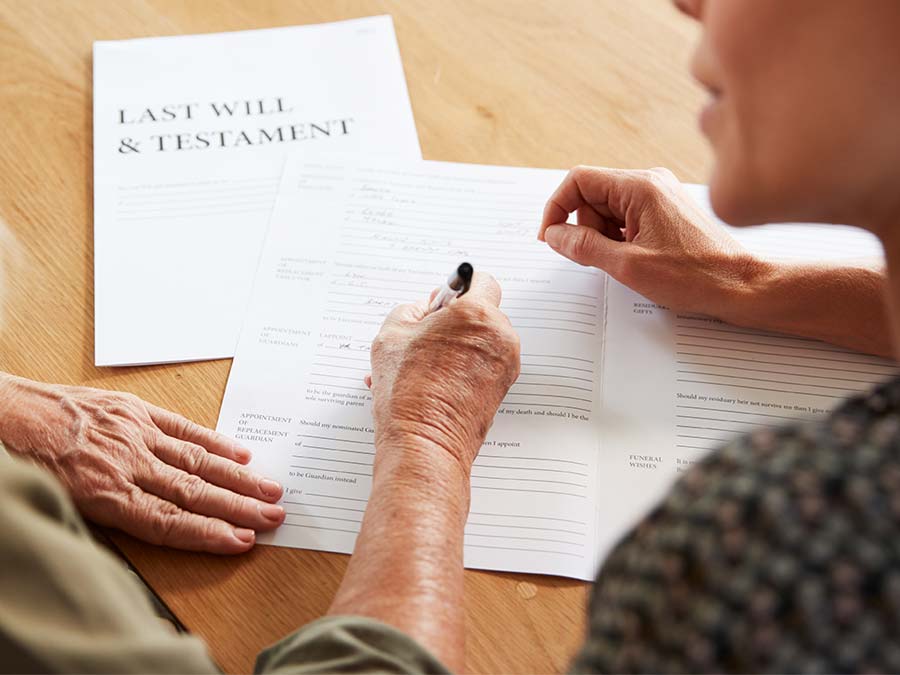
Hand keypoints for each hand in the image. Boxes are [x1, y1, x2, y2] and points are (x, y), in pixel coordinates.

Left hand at [0, 374, 283, 552]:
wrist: (1, 411)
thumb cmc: (22, 461)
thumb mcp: (56, 500)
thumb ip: (106, 514)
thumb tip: (155, 527)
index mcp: (103, 494)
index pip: (169, 521)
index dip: (210, 534)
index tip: (243, 542)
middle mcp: (126, 464)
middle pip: (194, 492)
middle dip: (238, 508)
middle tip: (275, 517)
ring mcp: (134, 434)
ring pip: (195, 461)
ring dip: (237, 478)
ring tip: (270, 490)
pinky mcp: (132, 411)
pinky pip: (180, 428)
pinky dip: (213, 441)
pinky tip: (240, 453)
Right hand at [367, 273, 520, 471]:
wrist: (424, 443)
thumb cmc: (408, 393)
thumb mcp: (391, 334)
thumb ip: (412, 309)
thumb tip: (427, 307)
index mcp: (476, 314)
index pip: (482, 280)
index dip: (460, 286)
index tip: (444, 299)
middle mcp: (499, 336)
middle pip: (482, 312)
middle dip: (456, 320)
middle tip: (426, 335)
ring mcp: (506, 364)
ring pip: (483, 340)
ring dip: (458, 345)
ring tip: (422, 364)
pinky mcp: (503, 387)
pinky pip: (485, 364)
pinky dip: (463, 366)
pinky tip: (432, 381)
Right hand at [538, 166, 758, 316]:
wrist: (741, 286)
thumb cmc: (695, 276)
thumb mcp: (627, 266)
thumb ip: (584, 246)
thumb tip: (555, 235)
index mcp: (640, 187)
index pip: (579, 180)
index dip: (557, 208)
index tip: (551, 237)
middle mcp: (650, 182)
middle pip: (592, 195)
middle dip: (585, 228)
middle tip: (600, 258)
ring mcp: (660, 195)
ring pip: (608, 208)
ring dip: (603, 236)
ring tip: (626, 262)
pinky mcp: (666, 210)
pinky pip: (626, 217)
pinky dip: (620, 238)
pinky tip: (637, 259)